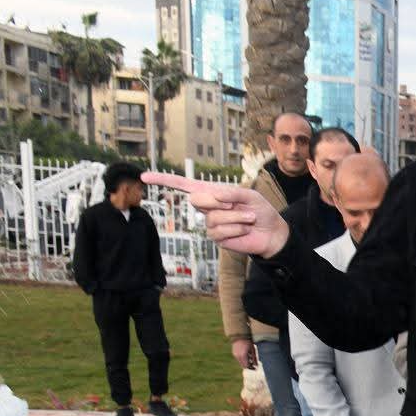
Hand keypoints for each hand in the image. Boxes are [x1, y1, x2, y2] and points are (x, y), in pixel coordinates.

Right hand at [141, 172, 289, 257]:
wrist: (272, 232)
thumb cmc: (260, 210)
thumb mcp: (249, 195)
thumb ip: (231, 193)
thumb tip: (214, 197)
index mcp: (211, 192)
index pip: (182, 185)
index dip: (163, 180)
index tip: (143, 177)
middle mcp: (207, 207)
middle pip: (197, 199)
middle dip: (217, 201)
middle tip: (235, 204)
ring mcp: (210, 223)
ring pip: (214, 217)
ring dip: (236, 217)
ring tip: (248, 218)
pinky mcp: (217, 238)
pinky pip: (221, 231)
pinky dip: (237, 228)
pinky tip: (244, 229)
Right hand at [230, 339, 255, 368]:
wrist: (240, 336)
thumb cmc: (248, 343)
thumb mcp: (253, 350)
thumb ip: (254, 358)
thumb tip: (256, 365)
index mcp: (243, 356)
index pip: (247, 366)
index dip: (251, 367)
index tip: (255, 367)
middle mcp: (238, 356)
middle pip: (243, 365)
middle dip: (248, 366)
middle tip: (253, 364)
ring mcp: (235, 355)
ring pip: (241, 363)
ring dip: (245, 362)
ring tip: (250, 358)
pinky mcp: (234, 353)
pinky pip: (239, 359)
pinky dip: (242, 359)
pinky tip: (246, 355)